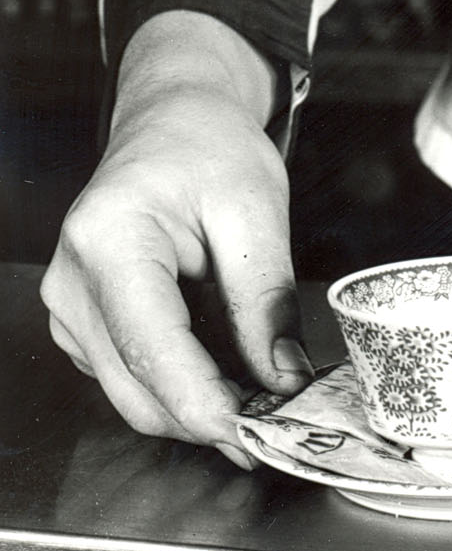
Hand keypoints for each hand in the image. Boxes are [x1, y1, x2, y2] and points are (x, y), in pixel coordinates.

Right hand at [40, 12, 311, 467]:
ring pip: (131, 392)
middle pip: (136, 387)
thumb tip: (284, 377)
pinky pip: (128, 375)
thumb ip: (266, 297)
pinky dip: (176, 385)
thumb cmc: (209, 145)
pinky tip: (222, 369)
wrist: (172, 115)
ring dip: (193, 406)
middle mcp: (71, 281)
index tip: (255, 435)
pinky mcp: (82, 321)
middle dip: (206, 417)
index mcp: (108, 240)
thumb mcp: (255, 207)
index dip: (205, 405)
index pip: (153, 349)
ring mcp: (68, 306)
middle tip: (274, 426)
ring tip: (258, 394)